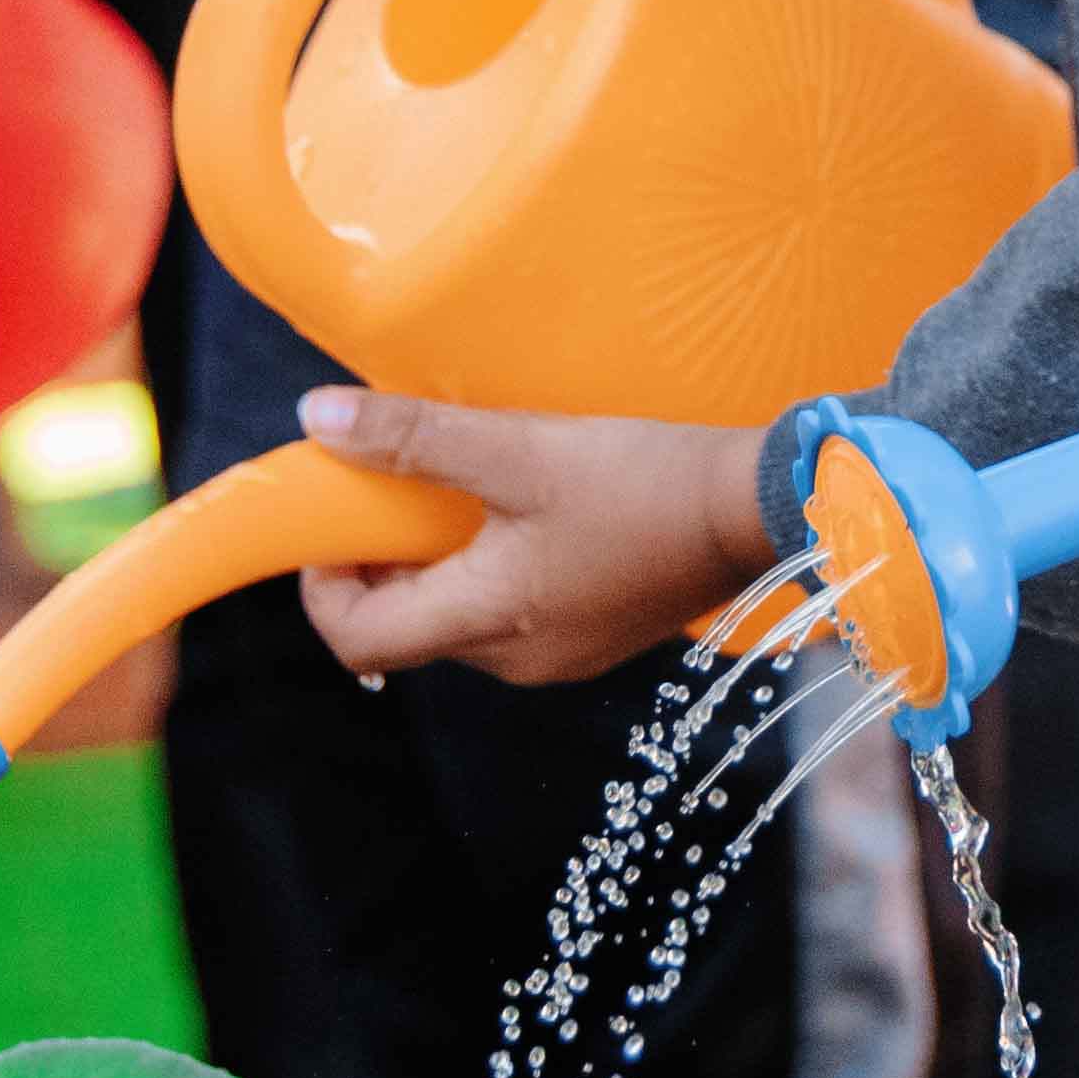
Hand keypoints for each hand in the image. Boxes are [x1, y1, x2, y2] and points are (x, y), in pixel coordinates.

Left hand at [283, 391, 773, 690]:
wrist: (760, 512)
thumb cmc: (645, 482)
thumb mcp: (521, 450)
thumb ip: (415, 438)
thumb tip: (317, 417)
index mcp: (488, 622)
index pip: (359, 640)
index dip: (323, 586)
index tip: (332, 524)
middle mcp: (515, 660)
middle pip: (405, 631)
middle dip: (380, 567)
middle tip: (389, 493)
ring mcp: (560, 655)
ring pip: (458, 621)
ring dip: (435, 566)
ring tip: (456, 494)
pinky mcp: (594, 635)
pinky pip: (509, 615)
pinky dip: (487, 571)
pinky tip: (518, 514)